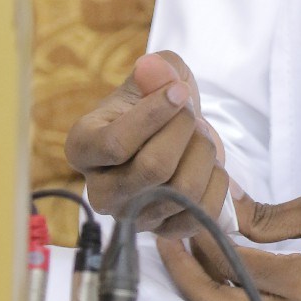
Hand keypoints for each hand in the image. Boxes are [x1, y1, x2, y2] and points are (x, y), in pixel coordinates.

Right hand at [64, 49, 228, 238]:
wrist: (173, 134)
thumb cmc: (155, 103)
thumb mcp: (156, 75)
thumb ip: (156, 68)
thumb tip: (151, 68)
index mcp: (83, 147)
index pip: (115, 143)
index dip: (155, 114)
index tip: (180, 91)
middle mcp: (99, 191)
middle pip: (154, 168)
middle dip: (184, 132)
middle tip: (191, 115)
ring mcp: (132, 216)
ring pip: (182, 190)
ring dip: (204, 154)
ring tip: (199, 138)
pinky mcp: (163, 232)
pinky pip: (201, 214)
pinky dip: (217, 183)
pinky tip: (209, 164)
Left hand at [157, 184, 300, 300]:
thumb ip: (274, 214)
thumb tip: (231, 210)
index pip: (233, 268)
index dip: (200, 242)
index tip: (180, 213)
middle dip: (186, 278)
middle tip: (164, 242)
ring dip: (208, 288)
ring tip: (187, 250)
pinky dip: (237, 293)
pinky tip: (227, 264)